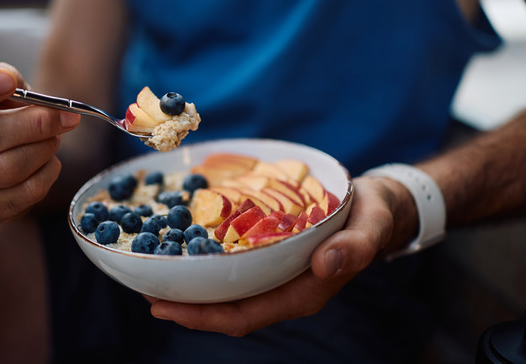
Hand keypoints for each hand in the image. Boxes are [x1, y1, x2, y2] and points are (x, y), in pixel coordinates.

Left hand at [147, 176, 404, 336]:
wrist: (379, 208)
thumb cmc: (373, 217)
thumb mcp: (371, 226)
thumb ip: (355, 247)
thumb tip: (326, 263)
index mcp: (304, 293)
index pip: (245, 316)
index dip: (204, 317)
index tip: (167, 309)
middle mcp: (285, 291)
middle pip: (227, 311)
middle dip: (187, 308)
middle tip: (147, 293)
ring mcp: (277, 276)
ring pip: (227, 293)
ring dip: (192, 290)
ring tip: (155, 277)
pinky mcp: (273, 258)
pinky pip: (235, 271)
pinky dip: (208, 267)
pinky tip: (187, 251)